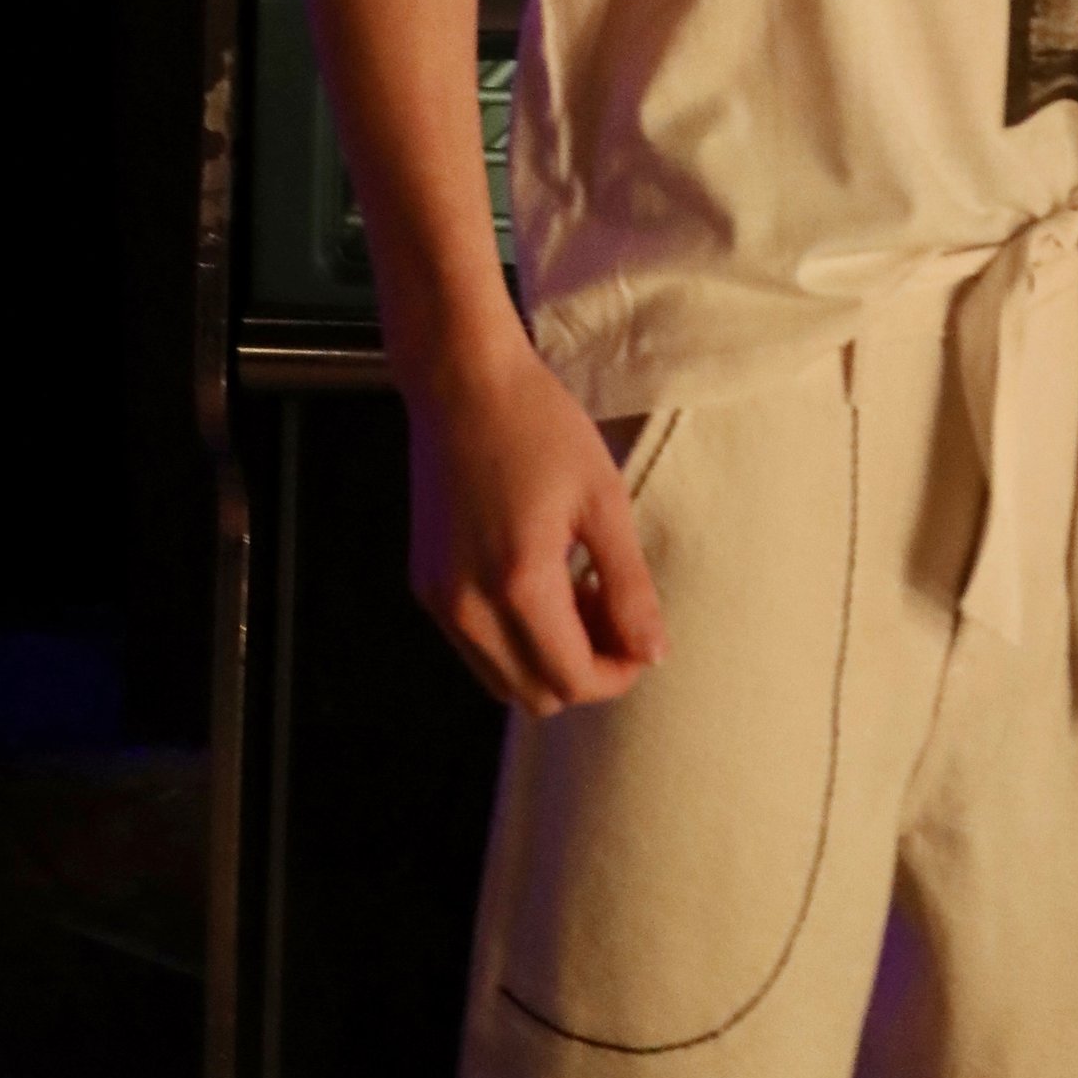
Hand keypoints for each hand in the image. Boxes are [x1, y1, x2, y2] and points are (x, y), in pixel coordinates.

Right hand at [404, 327, 667, 713]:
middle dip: (583, 670)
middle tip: (610, 608)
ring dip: (546, 659)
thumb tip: (652, 654)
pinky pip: (474, 647)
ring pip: (500, 680)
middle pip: (535, 696)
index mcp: (518, 585)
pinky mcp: (424, 584)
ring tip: (576, 592)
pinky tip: (538, 578)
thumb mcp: (603, 500)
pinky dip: (513, 638)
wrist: (462, 381)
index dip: (618, 673)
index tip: (641, 635)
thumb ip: (629, 587)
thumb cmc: (540, 426)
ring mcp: (437, 600)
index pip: (572, 681)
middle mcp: (467, 607)